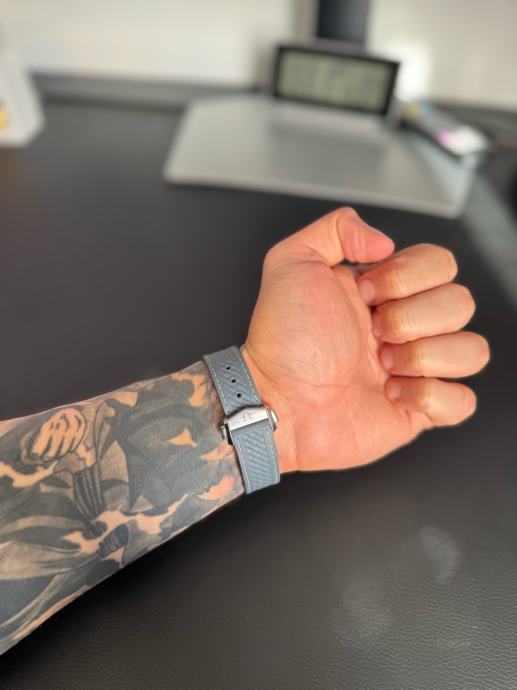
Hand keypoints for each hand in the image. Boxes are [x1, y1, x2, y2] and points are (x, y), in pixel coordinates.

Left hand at [243, 208, 488, 472]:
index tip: (365, 294)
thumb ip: (336, 229)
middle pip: (460, 302)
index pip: (439, 262)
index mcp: (382, 290)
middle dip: (411, 318)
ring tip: (384, 366)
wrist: (277, 403)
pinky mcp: (419, 410)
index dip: (408, 277)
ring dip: (425, 357)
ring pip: (473, 350)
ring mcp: (415, 368)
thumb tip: (384, 241)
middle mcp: (403, 325)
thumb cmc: (281, 342)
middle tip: (372, 333)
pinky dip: (431, 397)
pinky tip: (392, 394)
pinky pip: (463, 400)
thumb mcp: (291, 263)